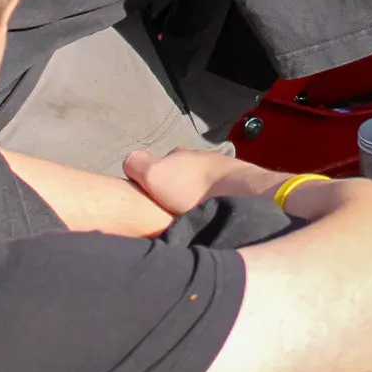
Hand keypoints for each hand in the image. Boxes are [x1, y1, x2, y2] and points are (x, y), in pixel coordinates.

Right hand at [123, 147, 283, 214]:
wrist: (240, 196)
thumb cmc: (192, 186)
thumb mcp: (154, 174)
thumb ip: (137, 164)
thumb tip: (130, 161)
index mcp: (179, 154)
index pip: (157, 164)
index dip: (150, 180)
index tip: (148, 197)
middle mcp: (200, 158)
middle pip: (179, 175)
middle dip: (173, 189)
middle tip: (167, 209)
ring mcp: (220, 172)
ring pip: (198, 186)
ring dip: (192, 199)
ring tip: (187, 217)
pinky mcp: (236, 189)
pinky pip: (216, 197)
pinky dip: (209, 205)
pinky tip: (206, 217)